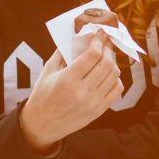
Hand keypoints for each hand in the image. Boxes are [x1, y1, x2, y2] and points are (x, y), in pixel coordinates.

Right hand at [20, 31, 122, 153]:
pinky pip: (117, 90)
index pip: (92, 55)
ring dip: (113, 61)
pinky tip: (108, 73)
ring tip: (106, 55)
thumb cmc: (43, 95)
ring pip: (114, 75)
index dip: (99, 40)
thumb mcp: (48, 70)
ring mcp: (93, 103)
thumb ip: (63, 52)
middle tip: (105, 41)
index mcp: (68, 80)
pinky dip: (116, 78)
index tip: (100, 33)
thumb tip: (79, 36)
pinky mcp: (99, 110)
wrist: (42, 125)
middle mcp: (83, 92)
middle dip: (108, 48)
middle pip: (106, 63)